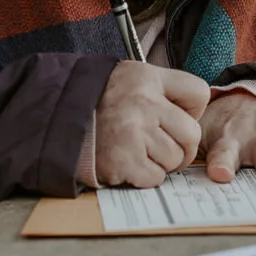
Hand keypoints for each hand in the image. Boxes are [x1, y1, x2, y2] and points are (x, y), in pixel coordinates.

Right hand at [93, 62, 209, 188]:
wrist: (57, 120)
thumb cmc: (99, 103)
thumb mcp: (131, 79)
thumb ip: (165, 89)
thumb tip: (196, 113)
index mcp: (147, 78)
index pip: (199, 93)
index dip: (191, 110)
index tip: (175, 118)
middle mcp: (143, 103)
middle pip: (192, 134)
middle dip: (180, 146)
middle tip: (160, 146)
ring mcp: (133, 133)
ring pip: (175, 159)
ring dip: (160, 162)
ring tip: (138, 152)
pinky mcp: (124, 161)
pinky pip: (155, 178)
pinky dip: (144, 176)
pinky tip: (127, 163)